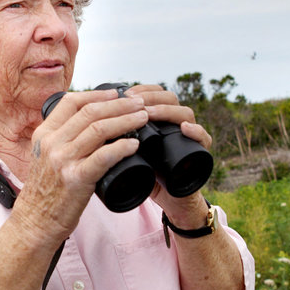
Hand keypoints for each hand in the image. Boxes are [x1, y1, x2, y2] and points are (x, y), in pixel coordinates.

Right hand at [13, 88, 148, 245]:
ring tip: (143, 117)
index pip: (71, 102)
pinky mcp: (76, 179)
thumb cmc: (46, 191)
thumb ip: (62, 140)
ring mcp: (63, 160)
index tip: (116, 93)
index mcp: (44, 134)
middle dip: (119, 104)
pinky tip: (135, 144)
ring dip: (126, 120)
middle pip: (90, 112)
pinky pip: (104, 156)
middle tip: (139, 102)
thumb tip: (90, 124)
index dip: (96, 94)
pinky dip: (122, 147)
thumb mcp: (45, 157)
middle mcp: (52, 143)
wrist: (36, 222)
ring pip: (99, 129)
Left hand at [122, 84, 212, 225]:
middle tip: (132, 101)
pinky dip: (196, 131)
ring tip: (148, 113)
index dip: (141, 90)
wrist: (168, 200)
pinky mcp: (200, 152)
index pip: (154, 93)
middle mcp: (176, 123)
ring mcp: (189, 136)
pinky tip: (185, 128)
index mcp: (159, 119)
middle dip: (150, 96)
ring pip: (185, 113)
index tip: (122, 93)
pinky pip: (204, 137)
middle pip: (169, 98)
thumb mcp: (127, 153)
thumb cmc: (146, 174)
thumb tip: (86, 125)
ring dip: (166, 110)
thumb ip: (114, 138)